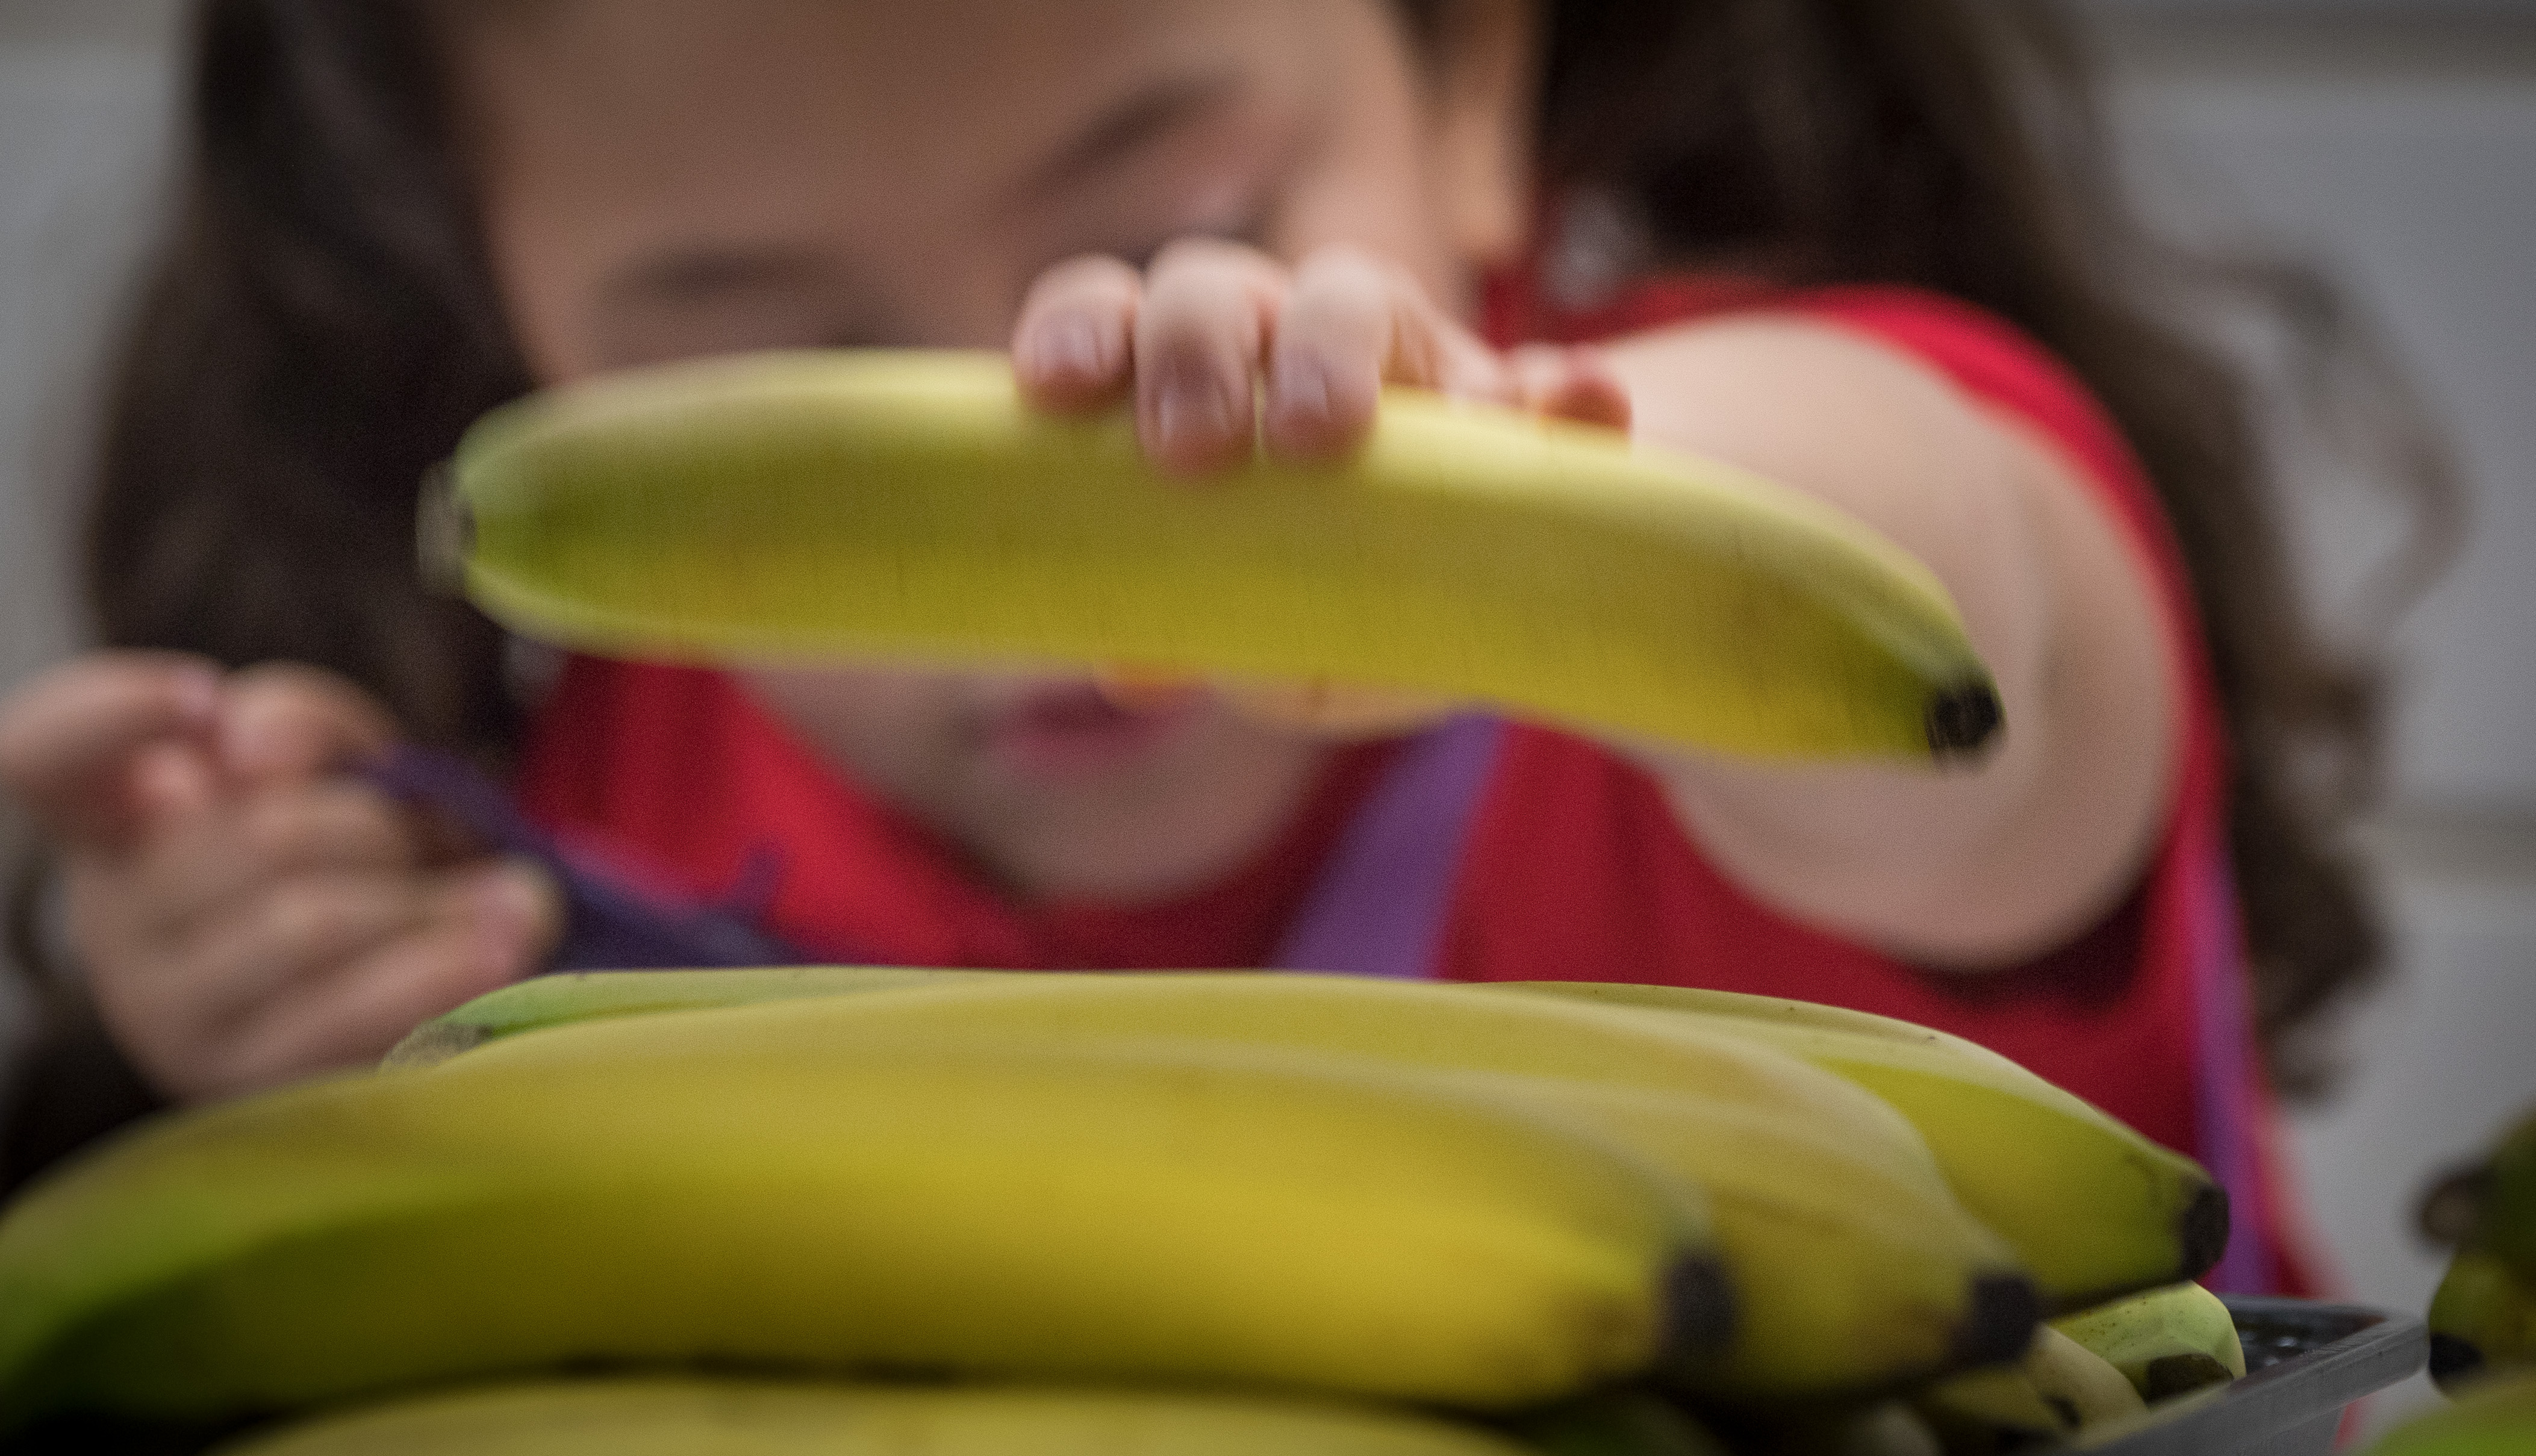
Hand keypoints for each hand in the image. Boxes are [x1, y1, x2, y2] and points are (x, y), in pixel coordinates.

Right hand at [0, 654, 560, 1101]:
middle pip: (253, 836)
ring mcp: (171, 1016)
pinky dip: (441, 970)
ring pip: (305, 924)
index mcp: (115, 822)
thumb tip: (254, 743)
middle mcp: (115, 924)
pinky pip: (346, 1018)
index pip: (40, 753)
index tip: (208, 696)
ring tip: (509, 898)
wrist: (418, 989)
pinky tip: (502, 946)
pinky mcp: (247, 1089)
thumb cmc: (360, 855)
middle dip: (372, 825)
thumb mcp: (339, 768)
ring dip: (427, 901)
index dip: (111, 712)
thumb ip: (299, 721)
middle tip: (417, 840)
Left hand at [1010, 240, 1630, 731]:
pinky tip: (1586, 406)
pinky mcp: (1533, 405)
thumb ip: (1200, 638)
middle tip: (1192, 451)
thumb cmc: (1339, 606)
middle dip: (1193, 351)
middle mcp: (1284, 338)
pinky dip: (1574, 398)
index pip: (1118, 314)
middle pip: (1212, 285)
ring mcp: (1410, 355)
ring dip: (1332, 346)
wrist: (1493, 598)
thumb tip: (1125, 670)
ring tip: (1328, 432)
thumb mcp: (1266, 639)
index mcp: (1197, 383)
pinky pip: (1563, 388)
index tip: (1058, 389)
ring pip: (1354, 291)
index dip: (1080, 328)